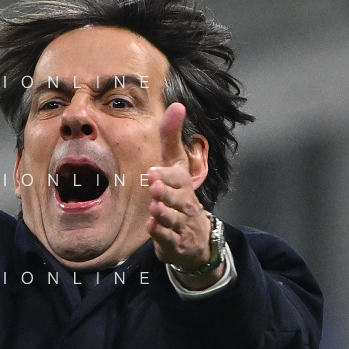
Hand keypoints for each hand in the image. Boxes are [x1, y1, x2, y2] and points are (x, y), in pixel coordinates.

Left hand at [146, 103, 222, 287]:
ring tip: (154, 208)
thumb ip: (172, 139)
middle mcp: (186, 204)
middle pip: (178, 198)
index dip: (167, 176)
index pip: (179, 178)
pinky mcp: (176, 244)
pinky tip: (152, 227)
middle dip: (167, 193)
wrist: (195, 239)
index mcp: (184, 185)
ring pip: (174, 219)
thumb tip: (177, 105)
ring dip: (164, 214)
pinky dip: (161, 234)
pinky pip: (169, 239)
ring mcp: (182, 225)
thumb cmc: (179, 196)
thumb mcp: (175, 167)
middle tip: (154, 187)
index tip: (153, 172)